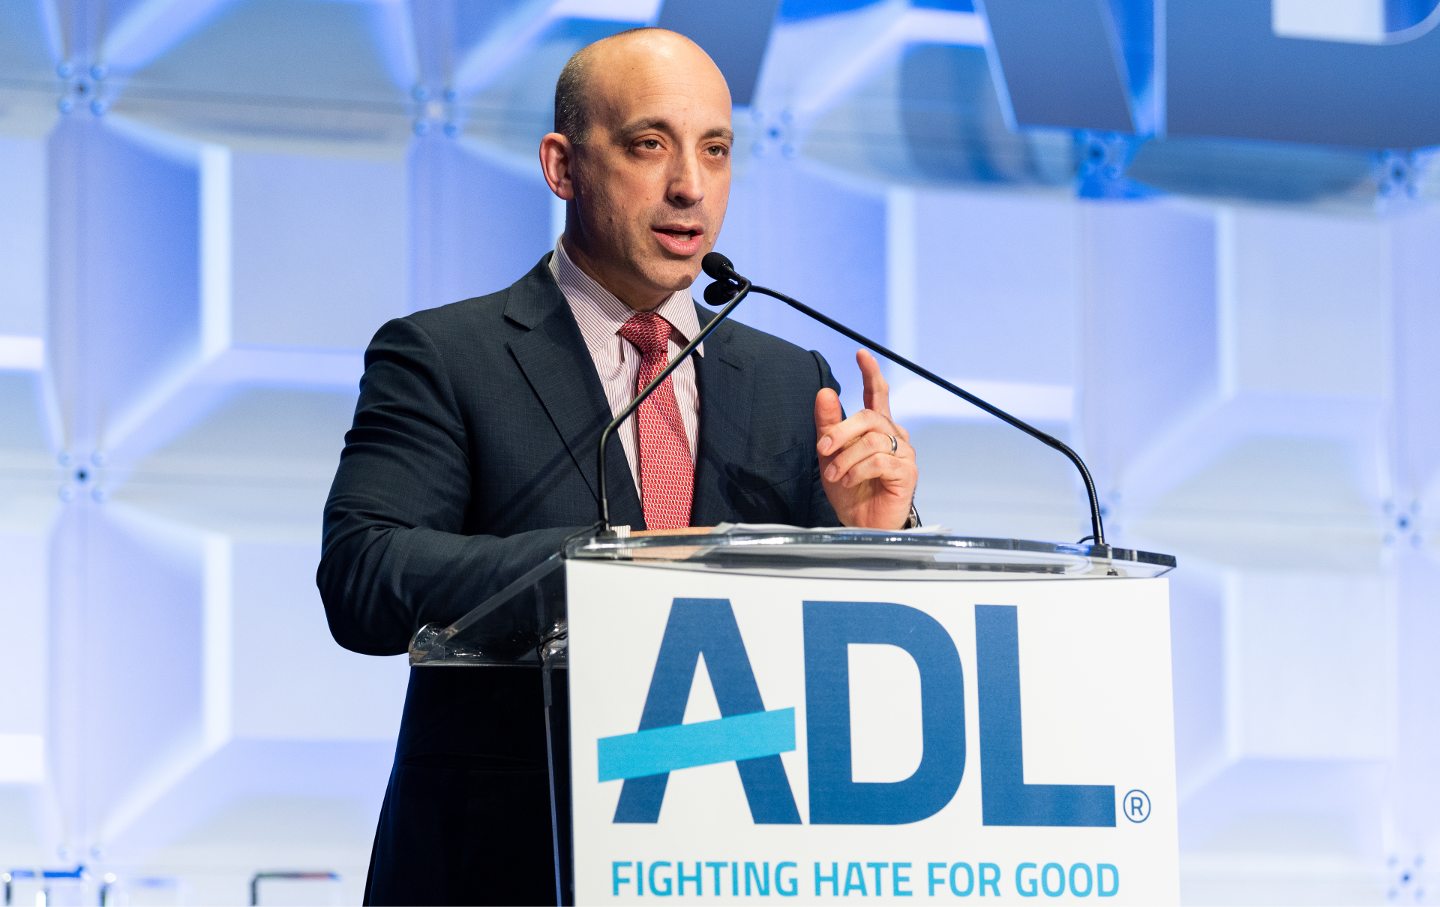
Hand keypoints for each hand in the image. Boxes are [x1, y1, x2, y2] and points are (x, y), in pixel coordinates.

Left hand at [814, 350, 917, 529]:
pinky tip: (848, 481)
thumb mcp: (830, 455)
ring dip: (845, 457)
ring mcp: (904, 453)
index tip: (861, 354)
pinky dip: (856, 470)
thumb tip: (825, 392)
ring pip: (871, 440)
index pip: (878, 395)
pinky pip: (879, 460)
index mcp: (877, 429)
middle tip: (822, 449)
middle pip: (868, 417)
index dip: (871, 374)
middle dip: (840, 431)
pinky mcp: (907, 472)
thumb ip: (828, 425)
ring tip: (834, 474)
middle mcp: (894, 436)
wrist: (859, 524)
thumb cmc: (849, 490)